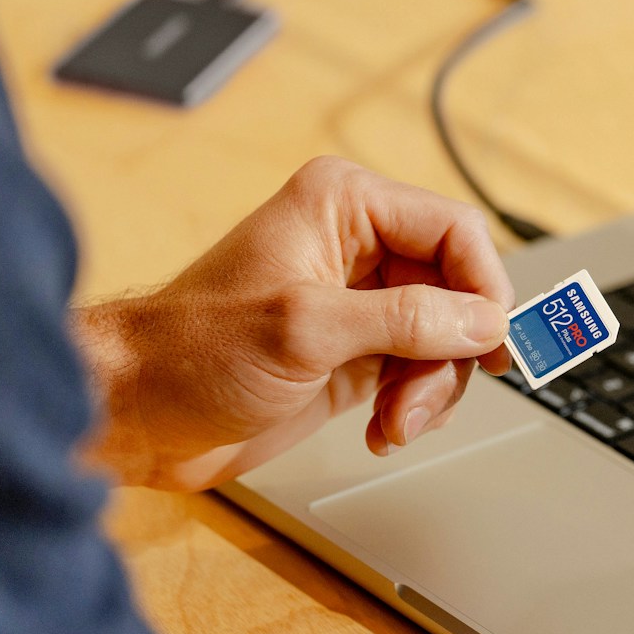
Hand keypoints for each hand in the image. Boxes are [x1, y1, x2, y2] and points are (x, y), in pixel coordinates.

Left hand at [74, 158, 514, 490]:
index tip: (496, 341)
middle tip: (424, 397)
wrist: (137, 413)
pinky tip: (383, 427)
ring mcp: (357, 304)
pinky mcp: (353, 354)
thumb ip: (406, 320)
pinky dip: (413, 406)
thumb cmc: (190, 350)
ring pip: (445, 339)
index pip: (454, 232)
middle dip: (450, 353)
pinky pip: (419, 373)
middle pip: (458, 291)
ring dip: (431, 389)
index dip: (484, 288)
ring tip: (393, 421)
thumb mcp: (308, 328)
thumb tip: (483, 321)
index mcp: (344, 205)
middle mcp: (357, 246)